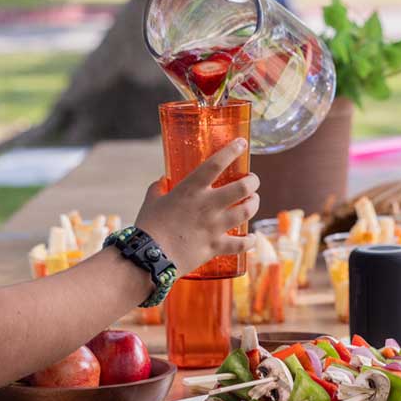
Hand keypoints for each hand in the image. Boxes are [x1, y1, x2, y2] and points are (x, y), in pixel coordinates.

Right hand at [129, 145, 256, 272]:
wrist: (146, 257)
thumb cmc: (147, 228)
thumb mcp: (151, 202)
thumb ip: (158, 189)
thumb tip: (162, 181)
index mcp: (190, 190)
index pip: (216, 163)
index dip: (232, 150)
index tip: (242, 143)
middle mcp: (207, 205)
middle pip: (243, 187)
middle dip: (253, 181)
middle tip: (252, 181)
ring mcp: (214, 226)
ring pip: (247, 211)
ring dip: (254, 204)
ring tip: (253, 201)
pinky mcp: (216, 246)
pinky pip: (242, 244)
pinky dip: (250, 240)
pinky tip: (252, 237)